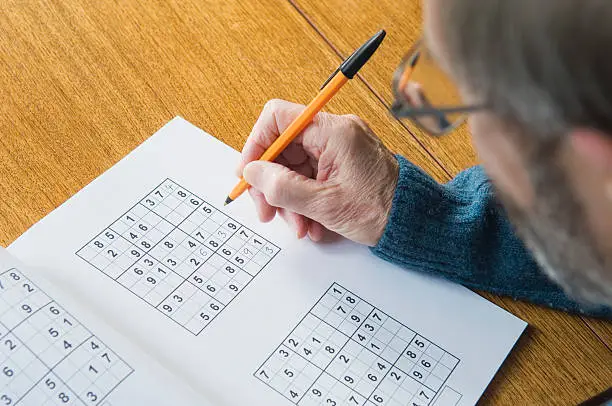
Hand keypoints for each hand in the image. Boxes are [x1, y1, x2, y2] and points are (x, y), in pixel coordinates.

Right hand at [236, 99, 398, 245]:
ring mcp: (339, 150)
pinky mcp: (342, 165)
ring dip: (289, 199)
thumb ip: (283, 187)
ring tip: (299, 226)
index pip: (278, 118)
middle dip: (271, 183)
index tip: (248, 174)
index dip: (256, 145)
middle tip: (267, 212)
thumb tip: (253, 173)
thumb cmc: (383, 210)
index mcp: (333, 132)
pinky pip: (311, 177)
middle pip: (283, 147)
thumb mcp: (325, 204)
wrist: (416, 222)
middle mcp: (335, 134)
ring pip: (295, 167)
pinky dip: (305, 201)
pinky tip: (312, 224)